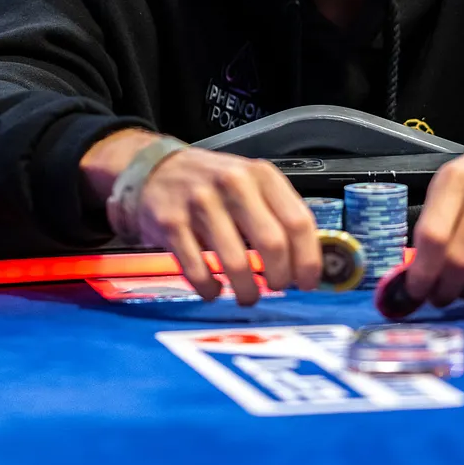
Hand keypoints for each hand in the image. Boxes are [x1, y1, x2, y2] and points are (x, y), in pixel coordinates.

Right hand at [135, 148, 321, 305]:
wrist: (155, 169)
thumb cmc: (210, 182)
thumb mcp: (249, 182)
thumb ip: (276, 213)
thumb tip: (305, 261)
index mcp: (260, 175)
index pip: (298, 222)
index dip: (308, 259)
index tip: (308, 281)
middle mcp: (233, 184)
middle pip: (272, 243)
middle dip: (279, 277)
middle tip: (277, 287)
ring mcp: (201, 203)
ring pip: (236, 262)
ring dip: (247, 290)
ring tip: (248, 295)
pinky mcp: (172, 224)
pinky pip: (198, 270)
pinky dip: (211, 290)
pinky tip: (214, 290)